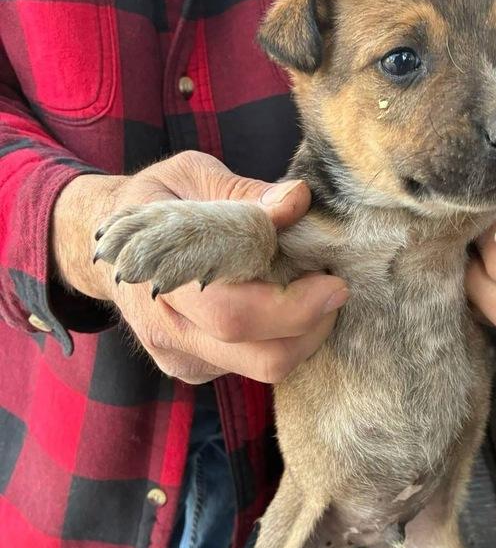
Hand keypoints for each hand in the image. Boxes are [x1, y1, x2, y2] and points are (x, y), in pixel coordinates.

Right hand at [51, 152, 348, 382]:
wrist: (109, 247)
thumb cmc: (155, 202)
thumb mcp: (191, 176)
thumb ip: (242, 192)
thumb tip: (296, 200)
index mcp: (158, 280)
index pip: (234, 315)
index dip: (294, 306)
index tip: (334, 282)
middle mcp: (167, 332)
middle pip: (261, 357)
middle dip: (313, 326)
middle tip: (334, 287)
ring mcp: (181, 358)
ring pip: (265, 366)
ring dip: (304, 333)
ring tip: (309, 288)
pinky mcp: (196, 370)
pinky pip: (254, 365)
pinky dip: (282, 338)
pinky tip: (280, 303)